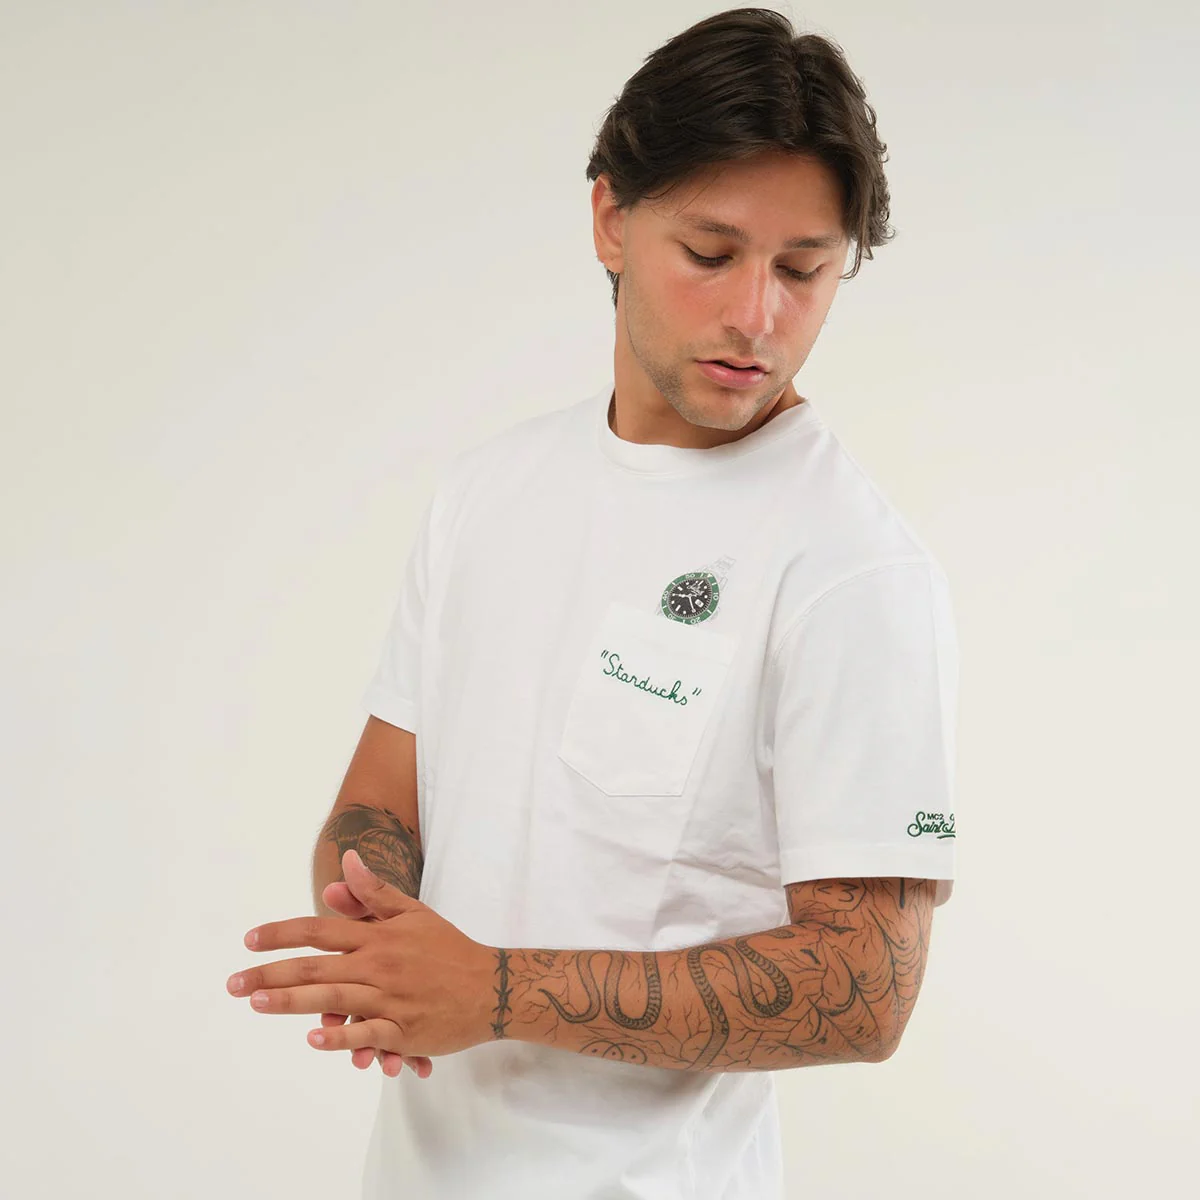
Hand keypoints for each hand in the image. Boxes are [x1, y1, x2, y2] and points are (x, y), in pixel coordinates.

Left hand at [229, 849, 496, 1061]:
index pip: (321, 930)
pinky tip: (315, 1038)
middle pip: (316, 967)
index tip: (250, 939)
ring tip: (257, 1002)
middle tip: (233, 983)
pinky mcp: (403, 1030)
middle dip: (270, 972)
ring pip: (333, 998)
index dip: (284, 933)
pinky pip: (368, 1034)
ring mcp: (390, 999)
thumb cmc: (447, 948)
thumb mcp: (413, 913)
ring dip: (292, 1000)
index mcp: (378, 936)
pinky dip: (342, 1037)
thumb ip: (374, 892)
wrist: (490, 986)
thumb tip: (345, 861)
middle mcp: (379, 965)